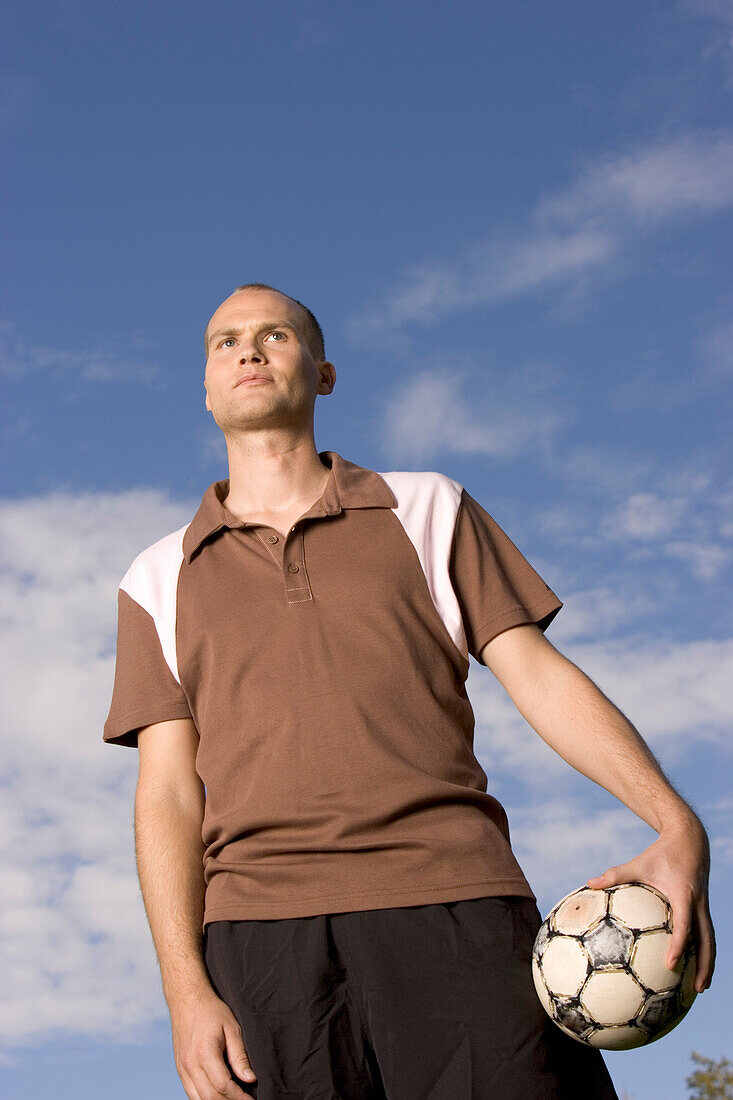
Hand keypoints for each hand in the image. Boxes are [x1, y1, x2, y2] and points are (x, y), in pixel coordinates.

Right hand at [170, 987, 257, 1098]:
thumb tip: (250, 1079)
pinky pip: (191, 1092)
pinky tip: (218, 1094)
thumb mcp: (232, 1027)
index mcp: (205, 1053)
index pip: (223, 1086)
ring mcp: (182, 1068)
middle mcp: (190, 1064)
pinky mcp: (179, 1069)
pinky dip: (204, 1097)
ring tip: (233, 1098)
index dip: (239, 1097)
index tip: (252, 1099)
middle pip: (210, 1097)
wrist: (187, 999)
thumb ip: (240, 1055)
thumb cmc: (211, 1010)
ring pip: (198, 1099)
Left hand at [586, 815, 715, 993]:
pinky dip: (704, 950)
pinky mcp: (704, 907)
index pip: (683, 925)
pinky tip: (694, 964)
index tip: (670, 964)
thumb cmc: (661, 852)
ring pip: (711, 940)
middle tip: (697, 990)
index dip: (678, 945)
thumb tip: (589, 883)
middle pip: (707, 940)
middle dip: (704, 965)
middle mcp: (698, 903)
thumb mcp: (639, 863)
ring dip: (708, 963)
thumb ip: (616, 875)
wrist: (690, 839)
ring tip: (700, 987)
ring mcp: (704, 906)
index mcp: (683, 895)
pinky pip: (706, 932)